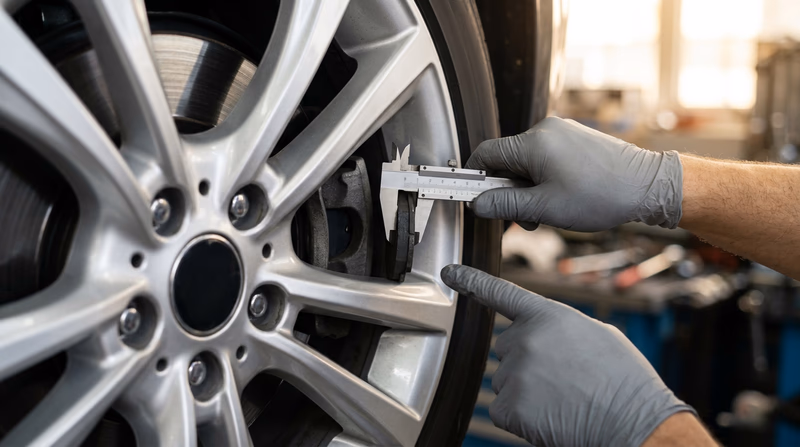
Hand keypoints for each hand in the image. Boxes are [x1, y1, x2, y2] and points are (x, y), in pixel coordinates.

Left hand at [441, 264, 693, 446]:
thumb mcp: (599, 335)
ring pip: (506, 379)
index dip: (472, 281)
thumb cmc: (624, 382)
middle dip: (526, 359)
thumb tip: (548, 336)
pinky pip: (504, 409)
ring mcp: (515, 372)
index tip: (449, 273)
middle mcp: (525, 339)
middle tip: (562, 378)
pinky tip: (551, 416)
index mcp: (549, 316)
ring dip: (526, 390)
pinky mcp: (509, 406)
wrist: (634, 423)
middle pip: (506, 346)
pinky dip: (522, 417)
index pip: (501, 293)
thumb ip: (562, 328)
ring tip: (563, 398)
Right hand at [466, 117, 682, 231]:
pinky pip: (546, 158)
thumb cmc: (601, 196)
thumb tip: (477, 204)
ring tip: (548, 211)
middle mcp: (545, 130)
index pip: (485, 154)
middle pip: (507, 160)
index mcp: (532, 143)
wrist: (649, 186)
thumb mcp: (544, 208)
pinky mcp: (576, 138)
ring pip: (527, 162)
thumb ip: (505, 205)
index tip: (475, 198)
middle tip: (525, 218)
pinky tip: (562, 198)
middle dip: (509, 191)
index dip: (475, 178)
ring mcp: (562, 132)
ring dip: (528, 189)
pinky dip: (545, 179)